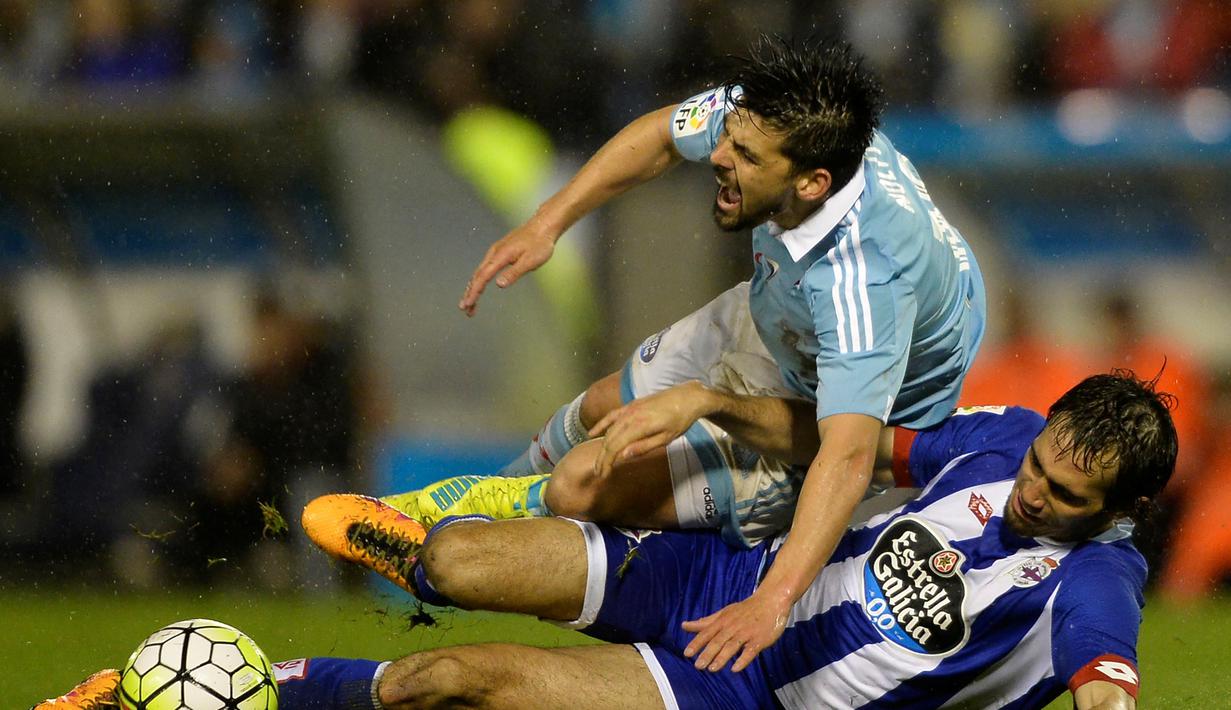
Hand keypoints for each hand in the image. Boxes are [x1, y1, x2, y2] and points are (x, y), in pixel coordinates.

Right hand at [459, 222, 556, 315]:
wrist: (543, 226)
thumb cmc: (540, 244)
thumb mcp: (530, 261)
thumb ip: (514, 273)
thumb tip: (499, 284)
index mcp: (500, 256)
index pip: (483, 276)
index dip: (474, 291)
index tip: (467, 304)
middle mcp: (494, 253)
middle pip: (477, 276)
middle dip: (470, 293)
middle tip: (465, 310)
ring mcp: (495, 251)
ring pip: (479, 272)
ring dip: (473, 288)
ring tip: (470, 304)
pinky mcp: (499, 251)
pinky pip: (484, 268)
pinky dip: (479, 280)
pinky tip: (479, 287)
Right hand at [588, 382, 711, 476]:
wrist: (688, 397)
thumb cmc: (680, 420)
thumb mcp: (666, 438)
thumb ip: (643, 447)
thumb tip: (622, 456)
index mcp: (639, 425)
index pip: (615, 446)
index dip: (607, 461)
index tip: (603, 474)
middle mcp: (630, 416)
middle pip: (609, 439)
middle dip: (602, 457)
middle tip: (599, 472)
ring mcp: (629, 409)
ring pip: (609, 429)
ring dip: (602, 446)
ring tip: (599, 461)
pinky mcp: (631, 405)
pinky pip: (612, 416)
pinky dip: (601, 425)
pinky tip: (592, 433)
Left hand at [681, 589, 790, 672]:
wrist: (771, 602)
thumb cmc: (745, 609)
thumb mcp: (724, 613)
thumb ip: (705, 622)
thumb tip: (685, 626)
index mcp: (723, 620)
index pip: (707, 633)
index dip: (697, 643)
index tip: (687, 654)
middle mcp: (733, 626)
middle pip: (718, 641)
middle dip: (707, 653)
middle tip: (698, 665)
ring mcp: (746, 633)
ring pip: (732, 646)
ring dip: (722, 657)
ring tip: (712, 669)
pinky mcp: (759, 640)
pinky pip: (750, 651)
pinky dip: (743, 659)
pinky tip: (735, 668)